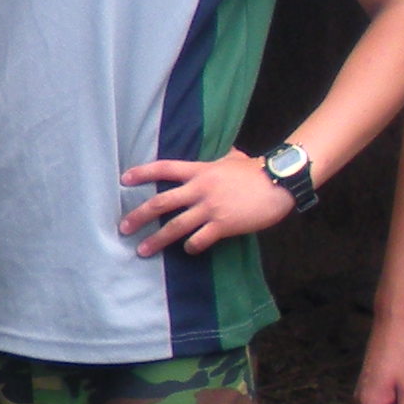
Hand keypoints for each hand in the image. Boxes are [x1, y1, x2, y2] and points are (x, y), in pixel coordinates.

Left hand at [118, 150, 292, 257]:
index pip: (164, 169)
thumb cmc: (257, 170)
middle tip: (123, 227)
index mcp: (200, 171)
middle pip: (161, 203)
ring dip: (157, 240)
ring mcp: (210, 208)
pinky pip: (200, 240)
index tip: (124, 179)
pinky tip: (189, 250)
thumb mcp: (233, 158)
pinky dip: (191, 247)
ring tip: (143, 250)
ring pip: (175, 226)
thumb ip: (222, 159)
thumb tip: (225, 154)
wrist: (279, 182)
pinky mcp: (223, 225)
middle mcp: (200, 189)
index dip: (142, 173)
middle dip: (139, 216)